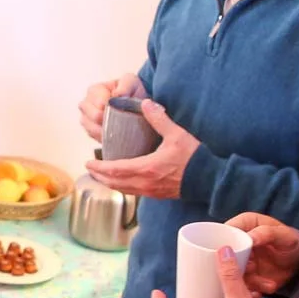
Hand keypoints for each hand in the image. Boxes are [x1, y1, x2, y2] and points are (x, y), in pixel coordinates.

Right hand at [79, 72, 145, 140]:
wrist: (133, 102)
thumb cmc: (130, 90)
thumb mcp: (131, 82)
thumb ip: (125, 86)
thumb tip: (116, 95)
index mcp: (93, 90)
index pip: (100, 103)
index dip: (112, 108)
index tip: (124, 109)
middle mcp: (86, 105)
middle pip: (95, 117)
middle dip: (111, 119)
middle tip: (124, 120)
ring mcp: (86, 119)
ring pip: (93, 129)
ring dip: (109, 130)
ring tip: (121, 128)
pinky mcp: (90, 131)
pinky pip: (96, 138)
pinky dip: (107, 137)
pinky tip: (116, 134)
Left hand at [84, 100, 198, 197]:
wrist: (209, 180)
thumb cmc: (194, 158)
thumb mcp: (177, 135)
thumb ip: (159, 119)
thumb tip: (145, 103)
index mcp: (146, 168)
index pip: (115, 170)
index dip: (99, 167)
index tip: (88, 162)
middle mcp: (144, 183)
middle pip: (114, 182)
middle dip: (100, 176)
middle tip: (90, 168)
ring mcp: (150, 191)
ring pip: (123, 189)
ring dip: (109, 182)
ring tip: (101, 175)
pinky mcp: (156, 194)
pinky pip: (132, 191)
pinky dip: (122, 186)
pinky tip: (121, 181)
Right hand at [226, 212, 298, 294]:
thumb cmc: (292, 243)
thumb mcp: (284, 236)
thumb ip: (267, 233)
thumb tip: (250, 238)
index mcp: (243, 224)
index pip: (223, 232)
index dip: (223, 243)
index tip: (234, 253)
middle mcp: (237, 241)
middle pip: (222, 253)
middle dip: (234, 264)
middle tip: (252, 267)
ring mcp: (238, 258)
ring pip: (229, 270)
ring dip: (245, 277)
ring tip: (263, 278)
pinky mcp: (242, 274)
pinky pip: (238, 283)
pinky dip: (251, 287)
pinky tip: (265, 286)